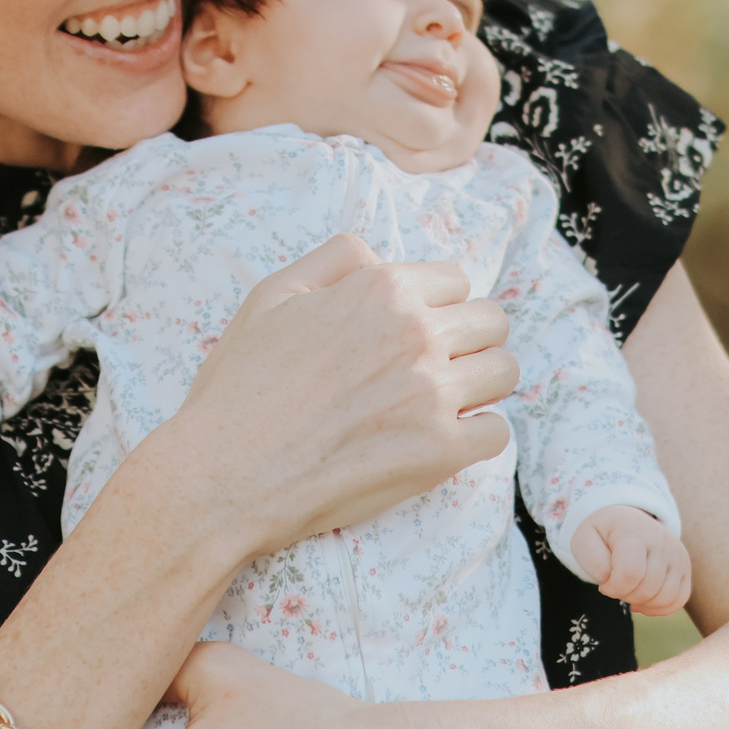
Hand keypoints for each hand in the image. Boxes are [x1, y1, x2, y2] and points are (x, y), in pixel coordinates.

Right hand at [154, 234, 518, 556]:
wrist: (224, 474)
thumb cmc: (240, 387)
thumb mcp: (272, 295)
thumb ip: (334, 260)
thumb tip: (378, 254)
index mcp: (381, 289)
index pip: (456, 281)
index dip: (438, 305)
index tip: (418, 332)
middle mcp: (416, 333)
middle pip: (492, 322)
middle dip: (468, 340)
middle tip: (435, 368)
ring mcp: (433, 393)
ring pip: (503, 373)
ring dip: (479, 386)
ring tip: (443, 404)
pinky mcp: (440, 451)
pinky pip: (497, 433)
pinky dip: (476, 437)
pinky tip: (441, 441)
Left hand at [569, 506, 692, 616]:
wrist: (625, 519)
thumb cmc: (602, 534)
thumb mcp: (584, 540)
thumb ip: (594, 562)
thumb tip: (612, 581)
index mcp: (633, 531)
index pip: (630, 573)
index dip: (613, 588)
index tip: (603, 584)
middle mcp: (661, 541)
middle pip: (648, 587)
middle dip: (626, 596)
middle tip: (615, 587)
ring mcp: (677, 554)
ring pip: (667, 596)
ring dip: (643, 603)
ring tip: (629, 592)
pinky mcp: (685, 567)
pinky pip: (680, 598)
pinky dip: (660, 608)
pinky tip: (644, 601)